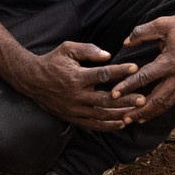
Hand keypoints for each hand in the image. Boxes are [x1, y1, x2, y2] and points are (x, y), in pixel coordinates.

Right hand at [23, 40, 145, 131]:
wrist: (32, 80)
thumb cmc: (52, 61)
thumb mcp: (67, 48)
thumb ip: (88, 50)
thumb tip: (108, 55)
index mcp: (76, 77)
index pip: (102, 75)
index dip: (120, 71)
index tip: (135, 67)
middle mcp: (76, 96)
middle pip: (105, 100)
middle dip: (125, 100)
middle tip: (142, 98)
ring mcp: (74, 109)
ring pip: (101, 115)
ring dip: (120, 114)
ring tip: (137, 112)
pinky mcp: (72, 118)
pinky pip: (93, 125)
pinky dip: (108, 126)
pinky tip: (122, 123)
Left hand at [111, 6, 174, 120]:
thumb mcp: (162, 23)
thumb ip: (141, 33)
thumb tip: (125, 43)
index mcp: (170, 61)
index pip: (145, 78)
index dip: (128, 86)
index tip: (114, 93)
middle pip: (157, 99)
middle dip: (139, 110)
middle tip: (124, 118)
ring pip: (167, 103)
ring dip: (150, 113)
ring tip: (135, 119)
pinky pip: (174, 100)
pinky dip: (162, 108)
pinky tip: (152, 112)